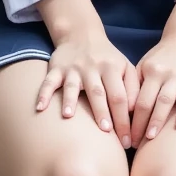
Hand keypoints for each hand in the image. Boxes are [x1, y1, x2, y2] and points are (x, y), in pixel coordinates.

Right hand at [36, 33, 139, 148]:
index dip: (124, 118)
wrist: (82, 34)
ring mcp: (73, 68)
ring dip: (69, 100)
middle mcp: (93, 68)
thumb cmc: (108, 59)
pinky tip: (40, 108)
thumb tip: (135, 113)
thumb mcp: (125, 67)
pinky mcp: (57, 69)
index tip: (127, 141)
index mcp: (112, 68)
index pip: (120, 96)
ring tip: (68, 115)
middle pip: (98, 92)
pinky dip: (44, 93)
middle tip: (106, 133)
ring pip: (72, 85)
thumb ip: (133, 88)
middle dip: (102, 112)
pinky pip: (49, 81)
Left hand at [130, 33, 175, 147]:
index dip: (137, 122)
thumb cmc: (162, 58)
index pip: (143, 101)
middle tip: (148, 141)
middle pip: (163, 101)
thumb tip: (126, 114)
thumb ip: (135, 87)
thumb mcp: (144, 65)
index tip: (133, 140)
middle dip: (155, 122)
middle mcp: (172, 74)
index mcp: (154, 71)